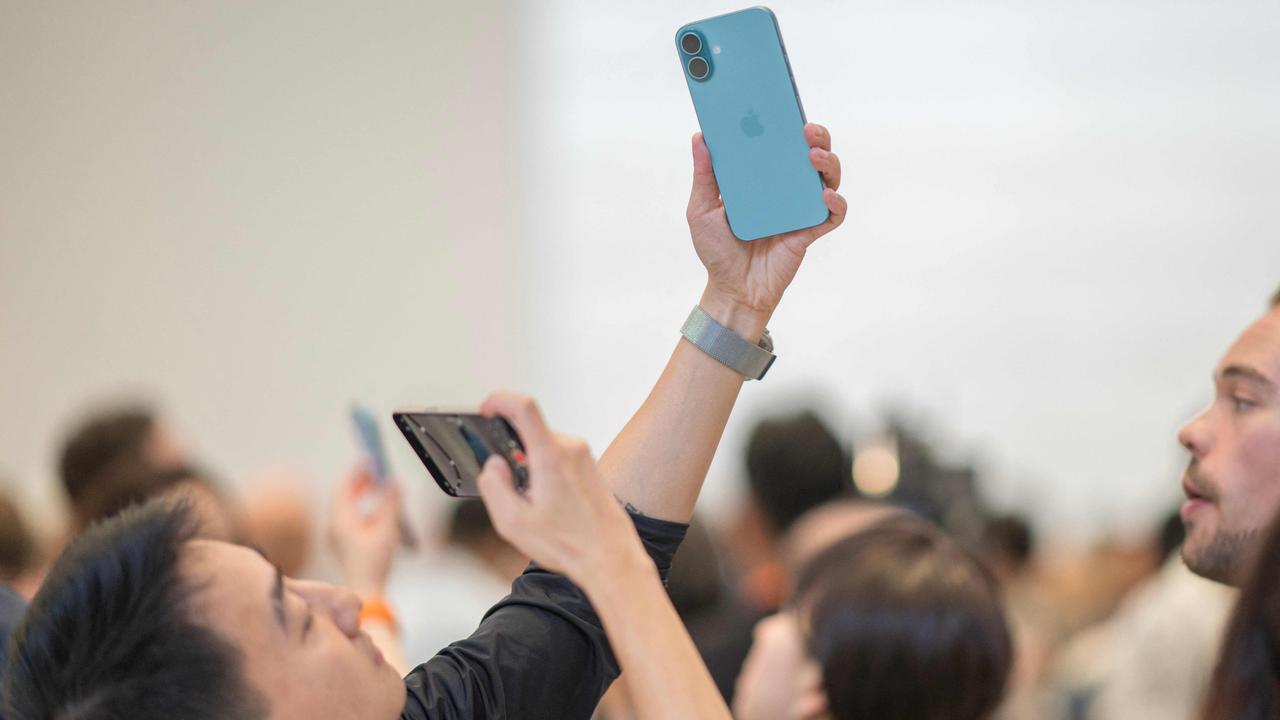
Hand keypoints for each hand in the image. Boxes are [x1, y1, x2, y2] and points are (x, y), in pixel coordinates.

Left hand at [328, 467, 400, 596]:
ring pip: (349, 507)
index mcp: (341, 520)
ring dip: (363, 495)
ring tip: (378, 487)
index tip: (369, 460)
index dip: (357, 472)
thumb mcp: (387, 528)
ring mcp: (340, 535)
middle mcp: (336, 526)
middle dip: (361, 482)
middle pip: (345, 496)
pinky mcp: (346, 543)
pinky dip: (365, 508)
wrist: (367, 591)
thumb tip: (393, 482)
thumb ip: (390, 502)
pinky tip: (378, 510)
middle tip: (375, 471)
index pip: (345, 487)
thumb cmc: (374, 562)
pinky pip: (353, 518)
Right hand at [475, 391, 648, 583]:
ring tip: (531, 502)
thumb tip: (493, 466)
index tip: (486, 409)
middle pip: (530, 430)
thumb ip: (493, 486)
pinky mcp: (590, 467)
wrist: (611, 558)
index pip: (524, 407)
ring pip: (543, 446)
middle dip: (511, 450)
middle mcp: (571, 448)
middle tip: (505, 481)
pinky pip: (558, 457)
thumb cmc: (571, 544)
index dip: (499, 400)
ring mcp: (584, 457)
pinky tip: (547, 504)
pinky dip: (544, 472)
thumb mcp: (514, 522)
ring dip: (529, 465)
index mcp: (551, 456)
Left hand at [687, 123, 847, 330]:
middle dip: (816, 135)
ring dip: (828, 161)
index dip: (787, 123)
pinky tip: (824, 195)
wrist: (732, 290)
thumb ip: (703, 176)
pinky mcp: (810, 231)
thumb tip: (699, 136)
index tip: (784, 105)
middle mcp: (785, 189)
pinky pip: (833, 214)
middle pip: (811, 154)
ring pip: (828, 177)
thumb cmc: (717, 251)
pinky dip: (835, 202)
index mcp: (762, 179)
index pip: (779, 144)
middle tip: (806, 128)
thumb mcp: (701, 210)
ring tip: (813, 155)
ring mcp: (800, 209)